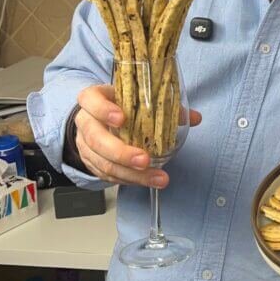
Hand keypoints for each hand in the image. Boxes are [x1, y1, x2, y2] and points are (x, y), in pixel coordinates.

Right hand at [73, 84, 201, 188]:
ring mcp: (85, 145)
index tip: (122, 118)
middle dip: (122, 153)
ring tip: (157, 178)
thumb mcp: (135, 99)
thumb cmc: (118, 105)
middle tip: (145, 160)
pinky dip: (129, 180)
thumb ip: (164, 106)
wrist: (95, 119)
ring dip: (131, 174)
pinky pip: (108, 176)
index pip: (90, 100)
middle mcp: (86, 122)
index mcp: (93, 99)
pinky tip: (147, 181)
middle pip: (96, 139)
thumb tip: (194, 117)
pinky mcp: (92, 164)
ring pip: (104, 163)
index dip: (103, 110)